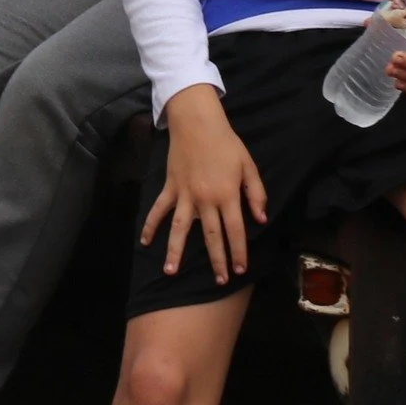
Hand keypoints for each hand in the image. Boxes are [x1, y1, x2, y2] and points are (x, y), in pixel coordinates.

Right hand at [143, 86, 267, 283]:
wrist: (197, 123)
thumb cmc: (226, 144)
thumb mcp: (248, 166)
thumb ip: (255, 193)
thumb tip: (261, 219)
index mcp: (227, 194)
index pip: (235, 230)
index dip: (239, 251)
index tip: (240, 269)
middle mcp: (206, 199)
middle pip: (211, 236)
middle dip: (216, 260)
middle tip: (220, 281)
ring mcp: (185, 195)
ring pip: (180, 229)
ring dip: (175, 252)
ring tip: (170, 272)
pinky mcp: (171, 188)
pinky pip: (159, 210)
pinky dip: (150, 225)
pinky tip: (145, 242)